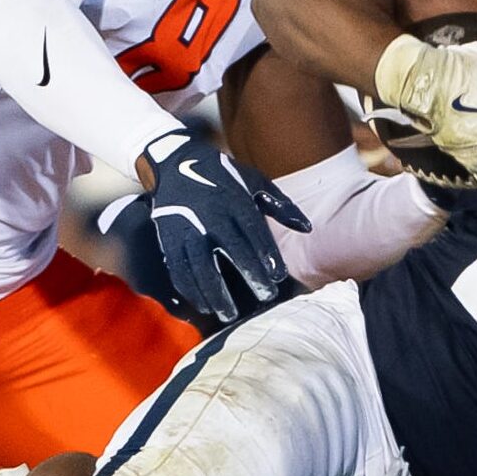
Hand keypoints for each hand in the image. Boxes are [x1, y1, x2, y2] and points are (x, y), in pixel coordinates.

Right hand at [137, 132, 309, 323]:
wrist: (175, 162)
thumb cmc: (222, 175)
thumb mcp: (253, 181)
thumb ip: (281, 205)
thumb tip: (307, 228)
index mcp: (234, 201)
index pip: (253, 231)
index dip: (266, 254)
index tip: (278, 277)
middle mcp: (211, 215)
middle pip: (232, 250)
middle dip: (249, 274)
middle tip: (264, 297)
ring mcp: (187, 228)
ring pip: (201, 265)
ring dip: (214, 292)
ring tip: (228, 314)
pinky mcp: (169, 238)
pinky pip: (178, 268)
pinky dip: (190, 289)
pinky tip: (202, 305)